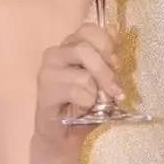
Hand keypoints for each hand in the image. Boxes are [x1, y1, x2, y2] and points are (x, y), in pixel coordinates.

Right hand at [33, 23, 121, 146]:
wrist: (65, 134)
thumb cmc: (87, 103)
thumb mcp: (103, 79)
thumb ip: (109, 62)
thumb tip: (118, 49)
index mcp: (71, 44)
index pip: (89, 29)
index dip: (106, 45)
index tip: (117, 64)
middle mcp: (56, 53)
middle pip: (85, 48)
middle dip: (105, 71)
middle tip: (115, 90)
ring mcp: (47, 71)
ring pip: (83, 74)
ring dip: (96, 92)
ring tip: (94, 102)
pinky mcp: (44, 90)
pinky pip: (75, 91)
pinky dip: (86, 102)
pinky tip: (81, 109)